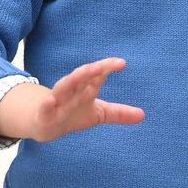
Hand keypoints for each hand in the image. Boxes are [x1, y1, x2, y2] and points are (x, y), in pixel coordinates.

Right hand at [0, 57, 144, 141]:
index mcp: (85, 88)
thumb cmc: (73, 113)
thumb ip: (119, 113)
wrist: (45, 125)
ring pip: (63, 88)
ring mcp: (57, 101)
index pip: (97, 75)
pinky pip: (46, 108)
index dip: (107, 67)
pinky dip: (47, 105)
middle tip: (103, 65)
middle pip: (81, 77)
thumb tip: (143, 115)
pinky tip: (50, 101)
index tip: (121, 62)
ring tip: (79, 74)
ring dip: (71, 80)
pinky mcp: (45, 114)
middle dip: (91, 70)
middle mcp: (71, 90)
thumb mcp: (98, 114)